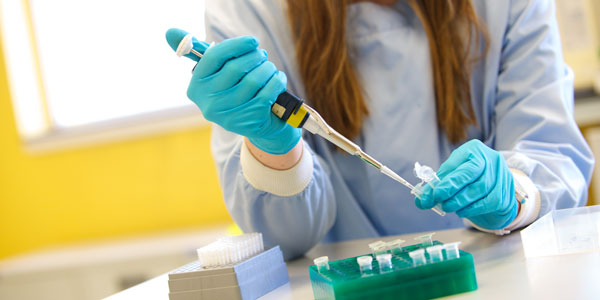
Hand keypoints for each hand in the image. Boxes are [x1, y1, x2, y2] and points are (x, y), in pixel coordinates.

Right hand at [186, 36, 300, 154]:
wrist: (257, 125)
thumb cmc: (234, 91)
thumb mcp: (215, 75)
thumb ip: (197, 53)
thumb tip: (170, 32)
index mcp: (196, 87)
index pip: (213, 57)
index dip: (236, 45)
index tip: (252, 41)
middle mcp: (209, 103)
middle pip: (236, 68)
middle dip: (255, 57)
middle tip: (262, 55)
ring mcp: (229, 115)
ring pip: (254, 80)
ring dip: (267, 68)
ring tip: (269, 67)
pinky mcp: (249, 121)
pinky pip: (267, 92)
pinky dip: (276, 81)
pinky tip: (277, 78)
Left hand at [415, 139, 517, 229]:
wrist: (494, 181)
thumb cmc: (468, 175)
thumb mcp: (453, 172)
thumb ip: (437, 183)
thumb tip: (421, 200)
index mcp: (474, 150)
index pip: (459, 164)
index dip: (445, 181)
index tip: (432, 194)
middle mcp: (491, 159)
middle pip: (471, 175)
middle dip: (452, 190)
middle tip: (438, 201)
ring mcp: (501, 174)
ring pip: (481, 189)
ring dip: (461, 202)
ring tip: (448, 207)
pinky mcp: (506, 191)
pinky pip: (490, 202)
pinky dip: (473, 209)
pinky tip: (462, 211)